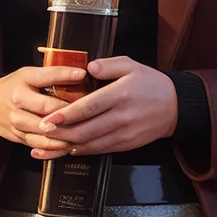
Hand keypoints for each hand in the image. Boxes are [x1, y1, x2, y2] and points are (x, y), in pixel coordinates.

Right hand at [0, 66, 85, 153]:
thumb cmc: (15, 87)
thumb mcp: (30, 74)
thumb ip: (52, 75)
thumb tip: (80, 74)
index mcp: (23, 80)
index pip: (46, 76)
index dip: (65, 74)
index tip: (81, 74)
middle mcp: (18, 100)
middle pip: (47, 108)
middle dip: (69, 111)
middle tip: (88, 112)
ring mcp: (17, 120)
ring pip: (43, 130)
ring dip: (63, 133)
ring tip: (81, 132)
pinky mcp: (18, 136)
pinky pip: (38, 144)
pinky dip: (53, 147)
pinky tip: (67, 145)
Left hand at [31, 56, 177, 159]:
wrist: (175, 107)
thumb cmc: (150, 83)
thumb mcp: (131, 65)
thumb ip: (108, 64)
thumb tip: (88, 67)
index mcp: (121, 94)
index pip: (90, 107)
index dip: (68, 114)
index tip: (49, 117)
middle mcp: (122, 117)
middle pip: (86, 129)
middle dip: (61, 132)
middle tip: (40, 130)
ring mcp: (124, 134)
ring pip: (91, 144)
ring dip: (67, 145)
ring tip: (46, 143)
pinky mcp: (126, 146)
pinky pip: (100, 151)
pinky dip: (81, 151)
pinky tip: (66, 148)